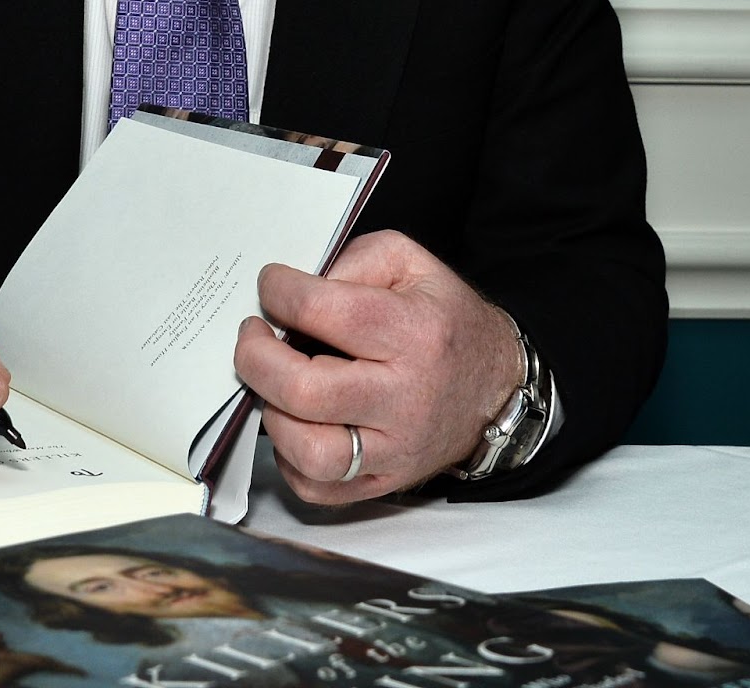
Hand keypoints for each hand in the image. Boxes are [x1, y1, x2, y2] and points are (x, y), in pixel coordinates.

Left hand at [234, 229, 522, 502]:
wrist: (496, 388)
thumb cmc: (445, 321)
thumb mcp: (410, 263)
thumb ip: (353, 261)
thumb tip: (297, 289)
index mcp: (414, 333)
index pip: (325, 313)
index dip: (280, 293)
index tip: (271, 286)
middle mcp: (404, 398)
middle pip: (305, 390)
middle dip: (256, 357)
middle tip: (253, 335)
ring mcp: (394, 450)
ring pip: (309, 452)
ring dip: (271, 412)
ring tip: (271, 382)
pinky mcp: (384, 483)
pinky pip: (317, 488)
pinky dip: (288, 457)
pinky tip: (292, 420)